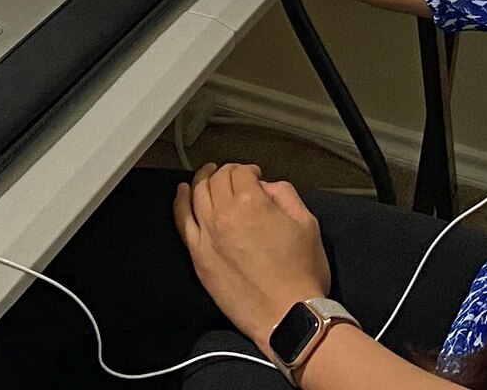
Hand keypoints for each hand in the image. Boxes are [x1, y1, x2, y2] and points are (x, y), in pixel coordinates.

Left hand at [174, 163, 332, 355]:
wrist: (288, 315)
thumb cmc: (302, 272)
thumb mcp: (306, 223)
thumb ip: (285, 194)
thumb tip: (265, 186)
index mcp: (252, 202)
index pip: (240, 172)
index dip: (248, 170)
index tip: (254, 176)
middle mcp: (224, 214)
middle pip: (216, 180)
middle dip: (226, 172)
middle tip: (233, 175)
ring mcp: (208, 235)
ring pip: (197, 195)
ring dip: (202, 180)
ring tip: (207, 175)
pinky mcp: (199, 256)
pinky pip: (182, 221)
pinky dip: (180, 202)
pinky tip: (181, 193)